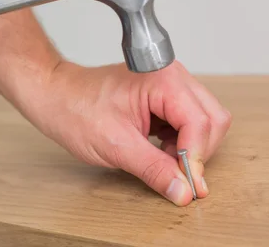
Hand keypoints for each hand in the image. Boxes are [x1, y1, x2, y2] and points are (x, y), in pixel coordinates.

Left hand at [28, 60, 231, 205]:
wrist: (56, 96)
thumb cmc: (76, 109)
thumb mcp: (116, 146)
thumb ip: (155, 169)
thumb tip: (184, 191)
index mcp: (163, 80)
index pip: (200, 122)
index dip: (195, 157)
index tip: (186, 183)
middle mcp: (172, 76)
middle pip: (212, 119)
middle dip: (198, 151)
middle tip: (175, 172)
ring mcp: (170, 84)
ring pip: (205, 120)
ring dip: (190, 147)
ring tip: (161, 158)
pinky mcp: (164, 95)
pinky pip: (189, 120)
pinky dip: (180, 141)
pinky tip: (159, 149)